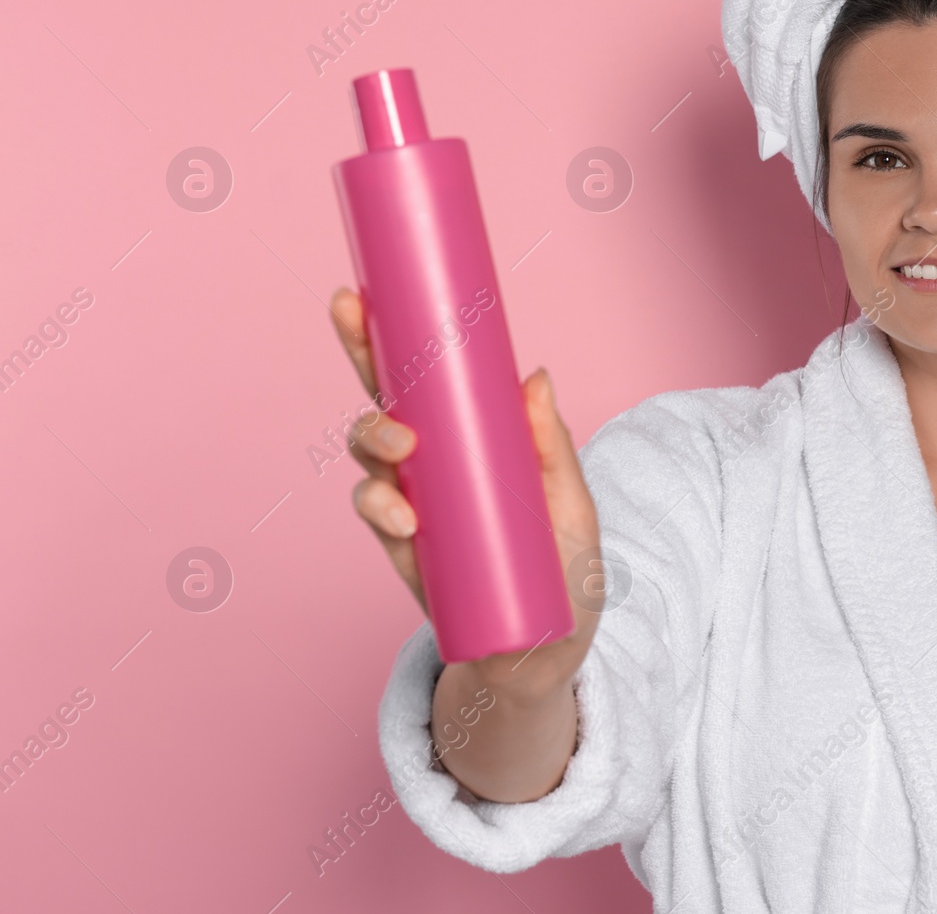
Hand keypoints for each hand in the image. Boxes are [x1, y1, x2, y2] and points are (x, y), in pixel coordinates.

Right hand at [329, 287, 604, 703]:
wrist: (545, 656)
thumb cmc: (562, 570)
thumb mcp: (571, 505)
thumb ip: (552, 448)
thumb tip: (535, 376)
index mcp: (468, 437)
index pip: (422, 376)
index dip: (387, 334)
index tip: (362, 293)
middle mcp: (431, 463)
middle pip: (382, 397)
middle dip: (358, 351)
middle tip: (351, 318)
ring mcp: (412, 504)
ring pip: (368, 454)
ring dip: (375, 438)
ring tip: (404, 449)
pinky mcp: (404, 552)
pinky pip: (377, 519)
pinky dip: (383, 510)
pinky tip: (407, 517)